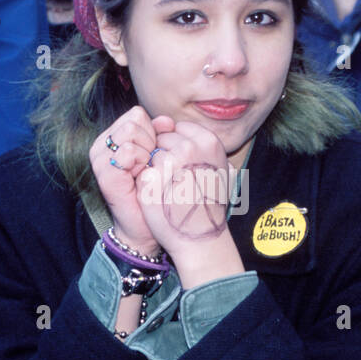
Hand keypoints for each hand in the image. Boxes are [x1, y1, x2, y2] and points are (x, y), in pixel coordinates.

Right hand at [89, 107, 174, 255]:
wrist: (145, 227)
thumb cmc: (155, 191)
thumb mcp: (158, 157)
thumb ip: (160, 135)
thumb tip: (167, 121)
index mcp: (113, 137)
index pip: (137, 114)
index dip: (154, 132)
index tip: (156, 154)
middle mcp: (102, 145)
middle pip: (134, 120)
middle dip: (151, 140)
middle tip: (151, 164)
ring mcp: (100, 158)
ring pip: (130, 131)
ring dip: (147, 151)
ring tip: (146, 171)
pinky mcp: (104, 172)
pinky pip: (128, 150)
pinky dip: (142, 162)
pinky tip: (142, 177)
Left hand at [136, 120, 244, 287]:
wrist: (200, 237)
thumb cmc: (209, 203)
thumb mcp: (218, 169)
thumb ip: (199, 143)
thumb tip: (169, 122)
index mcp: (208, 142)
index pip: (178, 128)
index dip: (176, 147)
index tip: (184, 166)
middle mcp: (189, 149)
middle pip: (162, 139)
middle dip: (164, 157)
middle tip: (177, 181)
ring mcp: (169, 164)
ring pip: (149, 155)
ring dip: (154, 171)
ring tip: (169, 191)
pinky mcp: (151, 180)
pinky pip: (142, 173)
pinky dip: (146, 185)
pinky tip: (159, 198)